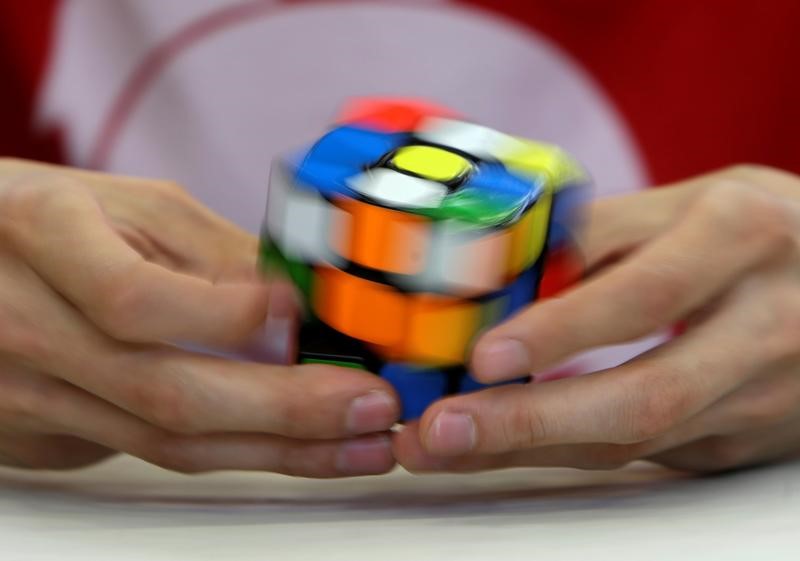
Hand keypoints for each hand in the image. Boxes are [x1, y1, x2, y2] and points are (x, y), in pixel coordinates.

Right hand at [0, 159, 397, 476]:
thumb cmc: (50, 218)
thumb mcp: (129, 205)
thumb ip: (213, 253)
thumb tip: (302, 305)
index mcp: (43, 237)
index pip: (135, 298)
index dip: (228, 315)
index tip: (306, 318)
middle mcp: (27, 327)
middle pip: (164, 393)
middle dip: (286, 409)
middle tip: (374, 407)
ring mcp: (27, 394)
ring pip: (165, 441)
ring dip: (276, 449)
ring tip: (359, 445)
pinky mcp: (43, 437)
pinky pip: (149, 450)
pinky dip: (232, 451)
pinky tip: (295, 445)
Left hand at [394, 165, 799, 472]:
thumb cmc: (762, 233)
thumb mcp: (693, 203)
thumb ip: (601, 234)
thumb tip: (500, 276)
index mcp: (741, 238)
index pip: (646, 293)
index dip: (561, 330)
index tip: (482, 357)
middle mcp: (763, 324)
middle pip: (645, 394)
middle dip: (530, 421)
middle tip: (440, 430)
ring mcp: (762, 395)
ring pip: (636, 439)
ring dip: (532, 446)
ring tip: (449, 444)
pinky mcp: (745, 439)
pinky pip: (646, 450)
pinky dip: (568, 448)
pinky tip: (509, 441)